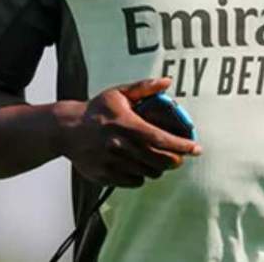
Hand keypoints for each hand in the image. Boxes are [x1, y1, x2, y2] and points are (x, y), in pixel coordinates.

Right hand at [56, 77, 202, 187]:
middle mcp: (119, 145)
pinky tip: (138, 165)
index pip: (160, 138)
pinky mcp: (105, 175)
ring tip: (156, 159)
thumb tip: (168, 81)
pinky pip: (134, 181)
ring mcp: (111, 162)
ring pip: (148, 173)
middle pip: (158, 160)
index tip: (197, 148)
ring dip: (157, 168)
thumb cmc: (97, 110)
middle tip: (179, 157)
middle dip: (174, 160)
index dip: (181, 145)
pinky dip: (141, 176)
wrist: (67, 130)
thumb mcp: (119, 93)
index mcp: (125, 124)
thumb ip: (144, 88)